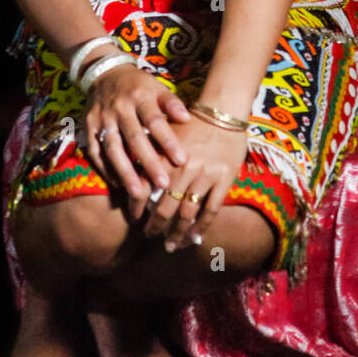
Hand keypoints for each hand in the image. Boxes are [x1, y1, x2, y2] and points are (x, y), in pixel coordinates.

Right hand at [85, 64, 190, 214]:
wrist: (105, 73)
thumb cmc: (138, 85)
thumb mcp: (156, 86)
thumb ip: (171, 103)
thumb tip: (187, 119)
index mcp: (139, 96)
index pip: (155, 121)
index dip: (168, 141)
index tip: (181, 160)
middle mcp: (119, 108)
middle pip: (134, 138)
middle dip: (149, 162)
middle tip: (163, 184)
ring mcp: (101, 118)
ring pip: (113, 148)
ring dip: (125, 172)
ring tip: (137, 193)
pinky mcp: (87, 127)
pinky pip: (95, 152)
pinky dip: (105, 169)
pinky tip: (118, 184)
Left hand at [143, 116, 248, 250]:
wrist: (222, 111)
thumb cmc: (191, 123)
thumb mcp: (165, 134)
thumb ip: (151, 153)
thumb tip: (135, 176)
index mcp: (165, 157)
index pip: (146, 188)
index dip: (137, 207)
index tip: (133, 220)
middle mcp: (183, 169)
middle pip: (165, 206)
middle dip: (155, 225)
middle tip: (150, 236)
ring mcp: (205, 175)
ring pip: (188, 213)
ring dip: (177, 232)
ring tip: (171, 244)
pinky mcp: (223, 179)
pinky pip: (211, 209)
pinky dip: (202, 226)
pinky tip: (195, 236)